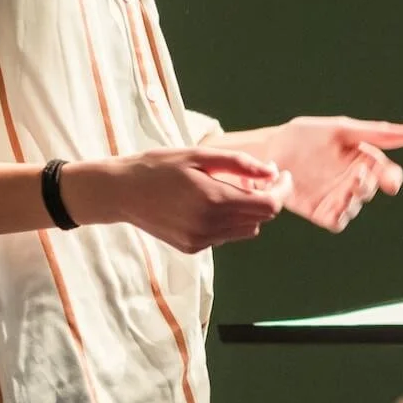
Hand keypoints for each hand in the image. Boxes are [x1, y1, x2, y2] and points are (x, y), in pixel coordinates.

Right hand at [71, 149, 290, 252]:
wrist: (120, 192)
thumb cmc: (158, 166)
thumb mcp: (198, 154)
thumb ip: (238, 163)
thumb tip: (270, 171)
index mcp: (213, 199)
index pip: (268, 205)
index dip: (282, 189)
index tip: (282, 174)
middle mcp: (210, 226)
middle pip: (261, 219)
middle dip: (267, 196)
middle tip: (258, 175)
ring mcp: (200, 240)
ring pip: (246, 230)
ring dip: (248, 210)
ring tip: (231, 187)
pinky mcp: (192, 247)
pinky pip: (225, 236)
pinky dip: (228, 220)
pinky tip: (210, 202)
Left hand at [242, 116, 402, 230]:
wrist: (267, 151)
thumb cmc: (304, 135)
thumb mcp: (340, 129)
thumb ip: (375, 133)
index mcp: (361, 159)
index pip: (386, 172)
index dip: (391, 178)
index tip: (390, 181)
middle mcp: (351, 180)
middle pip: (370, 190)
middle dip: (367, 185)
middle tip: (357, 175)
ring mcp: (336, 197)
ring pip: (355, 207)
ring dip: (353, 201)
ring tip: (345, 189)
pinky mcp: (320, 212)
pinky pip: (337, 222)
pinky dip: (339, 217)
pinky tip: (334, 207)